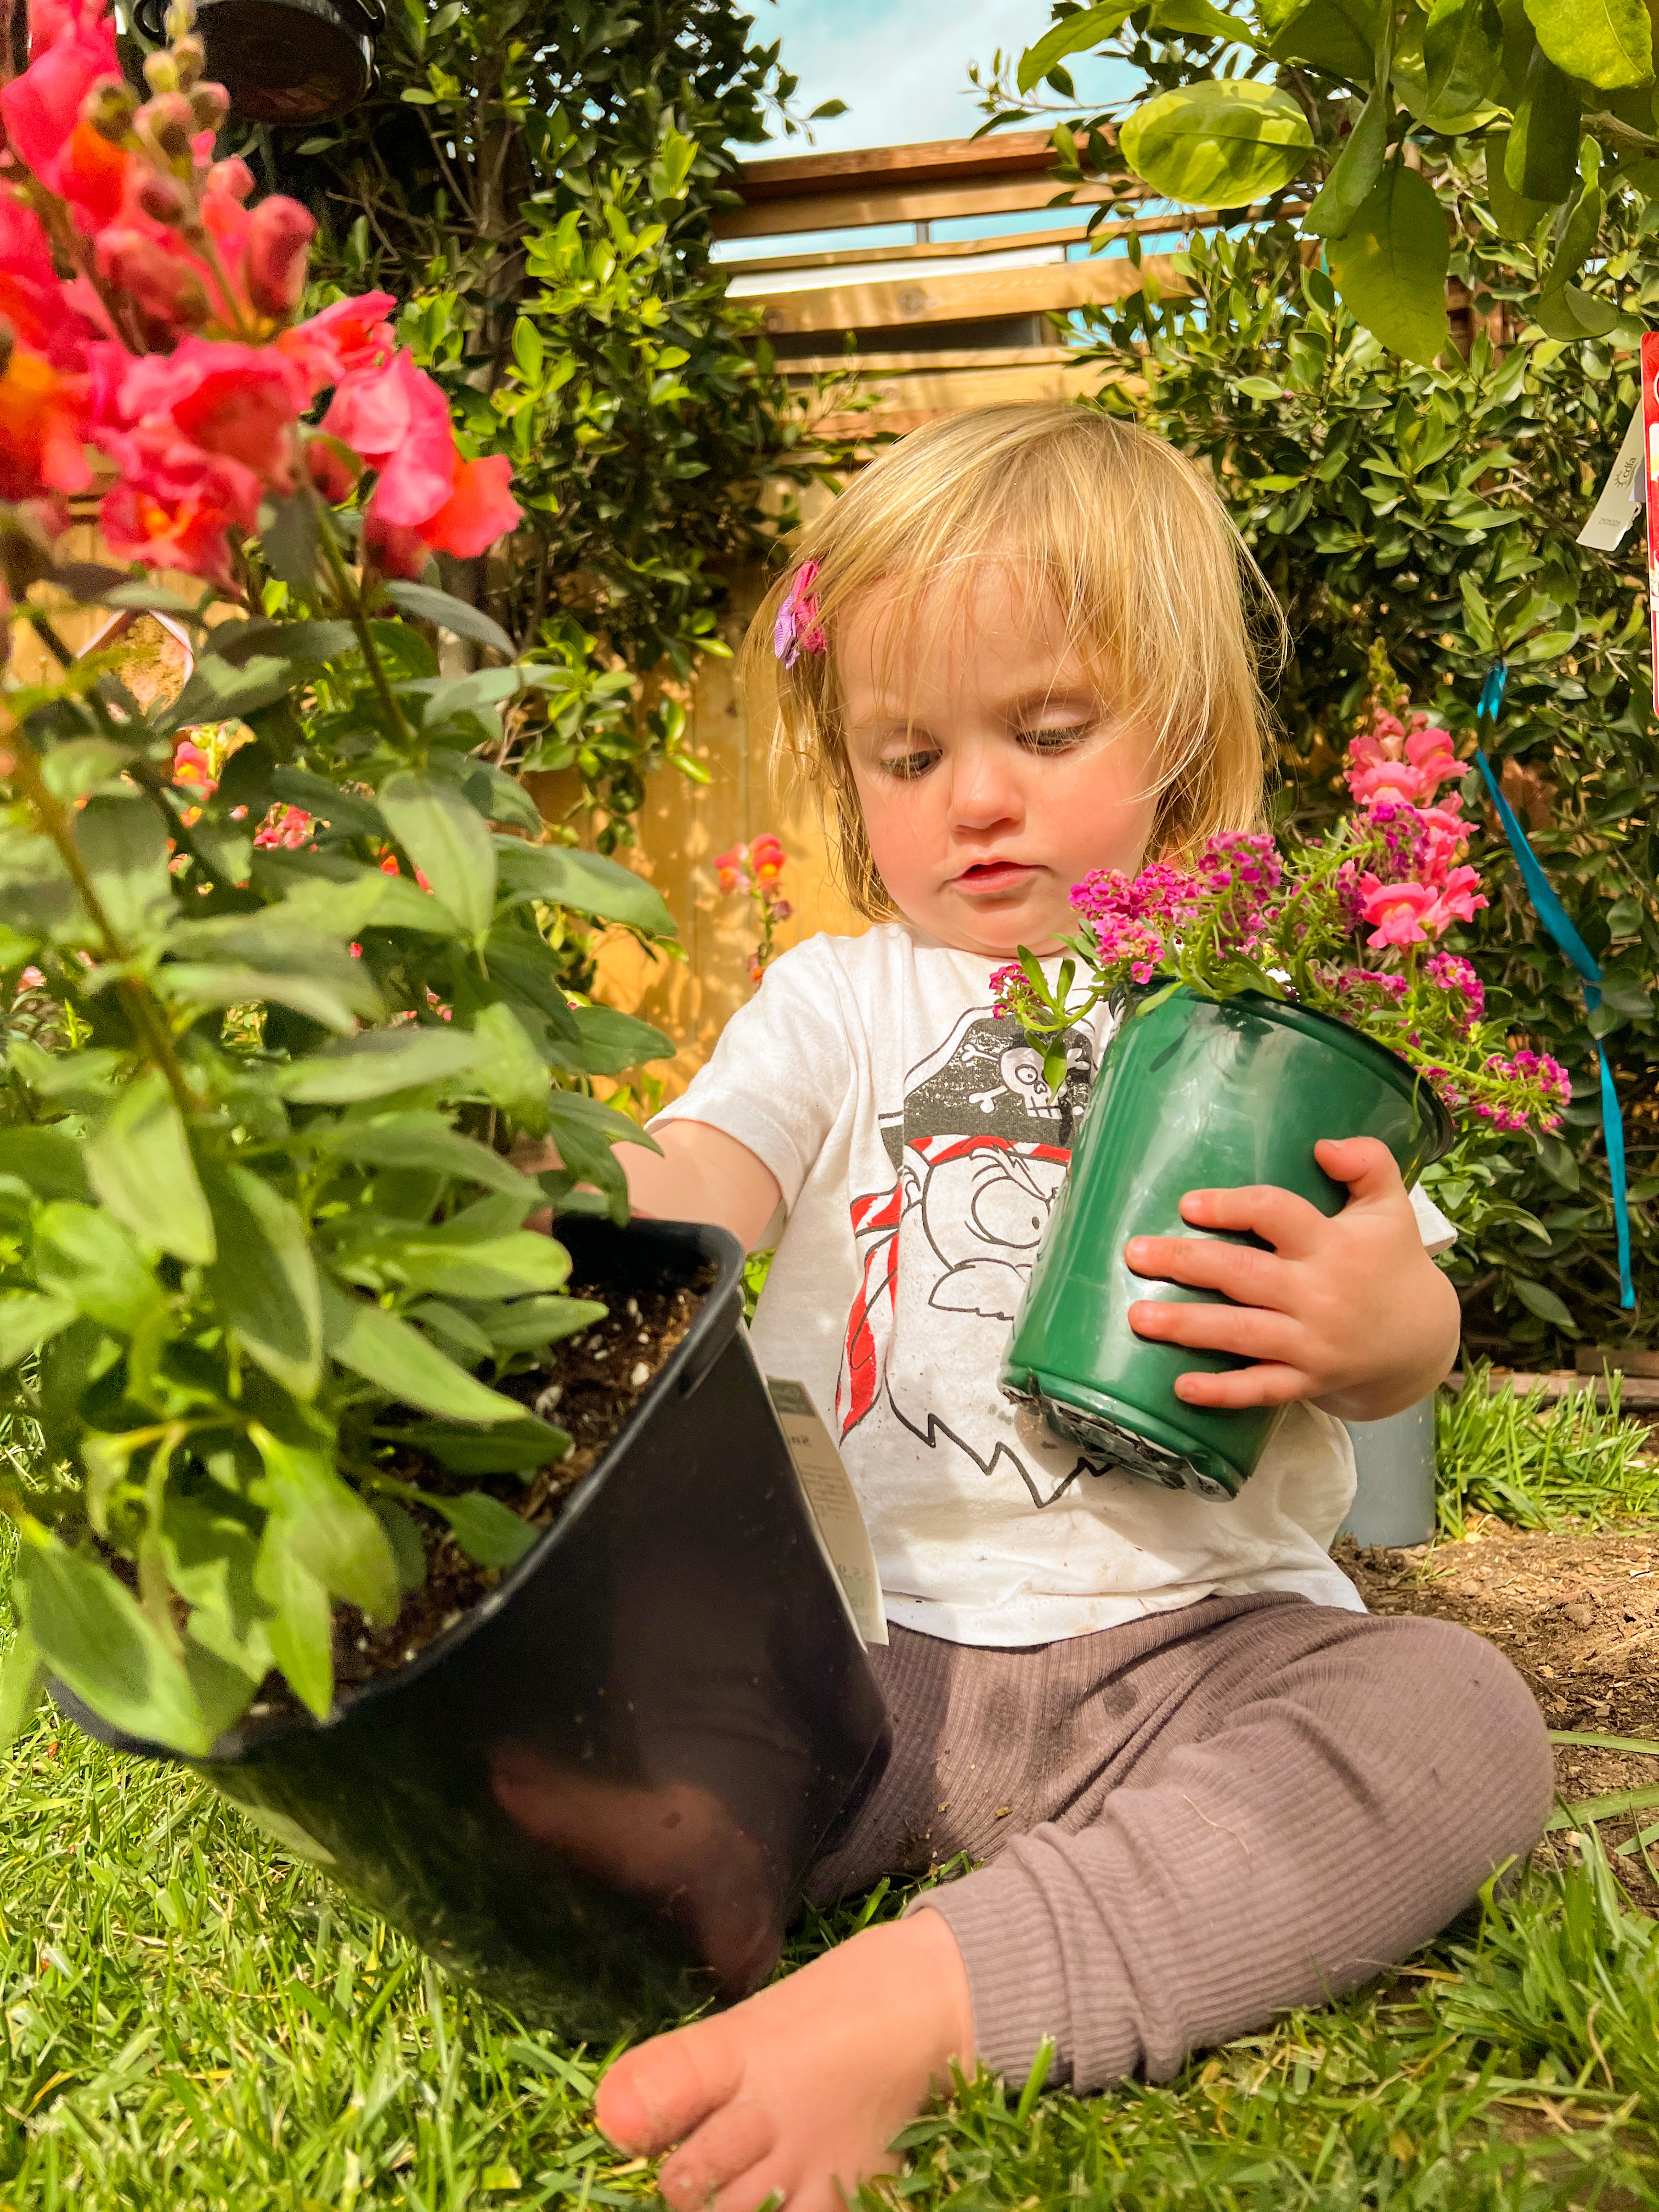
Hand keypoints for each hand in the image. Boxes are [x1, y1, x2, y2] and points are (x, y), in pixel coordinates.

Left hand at [1123, 1136, 1460, 1421]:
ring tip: (1138, 1317)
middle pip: (1244, 1274)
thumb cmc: (1391, 1263)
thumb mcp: (1391, 1206)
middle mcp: (1320, 1294)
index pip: (1277, 1215)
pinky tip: (1180, 1386)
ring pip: (1242, 1333)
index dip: (1231, 1206)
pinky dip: (1223, 1392)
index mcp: (1334, 1245)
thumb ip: (1368, 1162)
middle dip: (1186, 1263)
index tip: (1187, 1204)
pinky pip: (1261, 1389)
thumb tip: (1322, 1145)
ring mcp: (1312, 1343)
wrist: (1422, 1341)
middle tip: (1135, 1253)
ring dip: (1187, 1326)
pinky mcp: (1307, 1381)